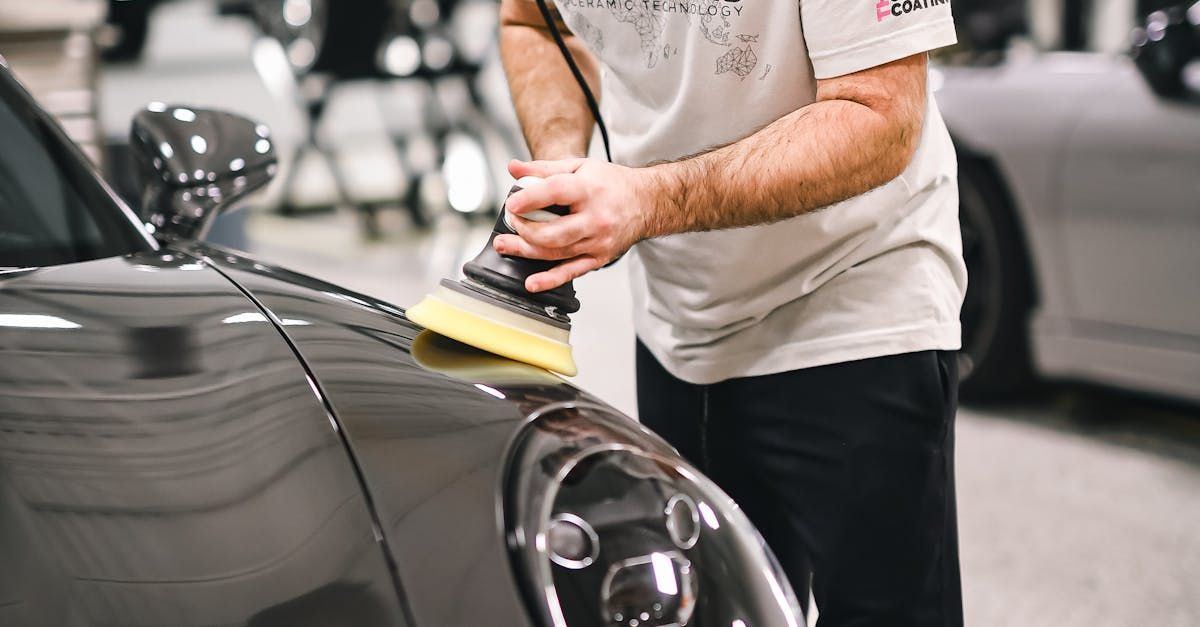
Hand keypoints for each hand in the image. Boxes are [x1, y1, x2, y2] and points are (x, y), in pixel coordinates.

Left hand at [494, 158, 656, 291]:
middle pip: (552, 232)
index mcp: (589, 189)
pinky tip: (532, 283)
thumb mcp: (579, 166)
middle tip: (511, 222)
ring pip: (556, 253)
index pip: (555, 193)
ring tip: (505, 245)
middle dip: (524, 229)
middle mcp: (595, 218)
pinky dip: (550, 280)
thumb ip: (544, 168)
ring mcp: (598, 241)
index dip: (529, 199)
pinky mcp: (599, 258)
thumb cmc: (611, 184)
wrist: (647, 202)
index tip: (512, 203)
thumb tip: (513, 169)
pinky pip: (572, 272)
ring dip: (526, 251)